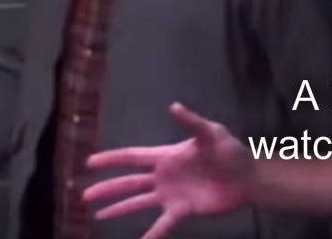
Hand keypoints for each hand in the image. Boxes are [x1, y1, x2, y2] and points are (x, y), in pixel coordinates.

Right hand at [84, 102, 253, 238]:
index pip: (133, 157)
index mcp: (167, 156)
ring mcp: (171, 194)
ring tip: (98, 216)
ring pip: (138, 203)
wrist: (247, 177)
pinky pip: (162, 225)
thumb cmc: (230, 151)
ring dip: (119, 209)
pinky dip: (150, 235)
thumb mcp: (211, 133)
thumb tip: (174, 106)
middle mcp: (164, 176)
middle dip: (107, 188)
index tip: (90, 163)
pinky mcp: (182, 210)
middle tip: (84, 196)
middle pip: (130, 183)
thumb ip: (191, 122)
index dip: (112, 160)